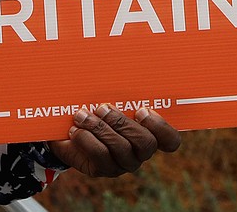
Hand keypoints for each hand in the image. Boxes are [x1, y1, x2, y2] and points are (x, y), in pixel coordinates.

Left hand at [47, 104, 180, 176]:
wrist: (65, 128)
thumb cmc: (91, 107)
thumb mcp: (105, 97)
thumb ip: (116, 91)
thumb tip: (117, 67)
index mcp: (148, 132)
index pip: (170, 140)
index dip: (161, 127)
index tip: (141, 110)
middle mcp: (140, 151)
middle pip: (145, 142)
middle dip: (122, 122)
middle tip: (101, 108)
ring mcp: (123, 163)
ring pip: (121, 148)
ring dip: (99, 128)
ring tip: (81, 115)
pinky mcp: (103, 169)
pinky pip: (100, 156)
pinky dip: (87, 139)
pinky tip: (75, 130)